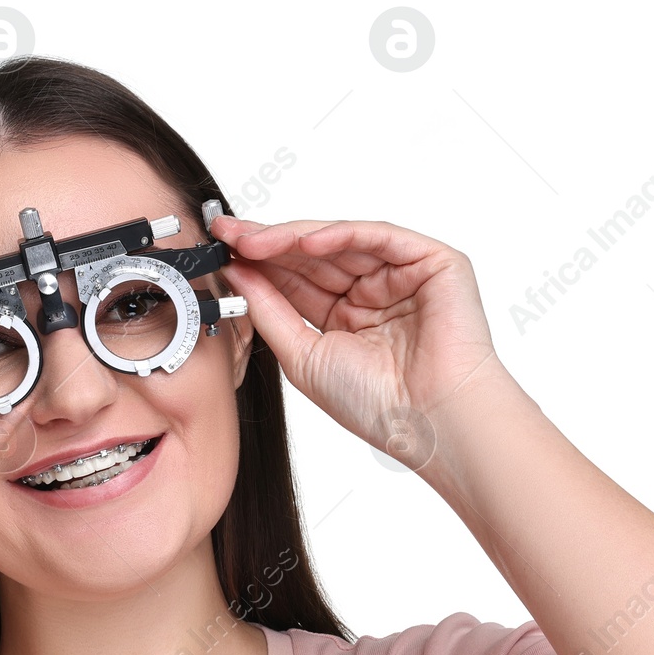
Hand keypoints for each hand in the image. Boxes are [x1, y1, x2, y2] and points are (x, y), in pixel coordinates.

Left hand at [211, 214, 506, 465]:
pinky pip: (378, 237)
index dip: (259, 263)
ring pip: (340, 241)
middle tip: (228, 234)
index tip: (222, 249)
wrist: (428, 420)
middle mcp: (373, 292)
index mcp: (346, 317)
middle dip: (269, 243)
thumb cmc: (377, 403)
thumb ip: (270, 311)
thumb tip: (237, 273)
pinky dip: (341, 235)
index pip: (297, 279)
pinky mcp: (431, 261)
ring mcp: (402, 274)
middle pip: (314, 256)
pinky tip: (304, 241)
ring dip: (294, 238)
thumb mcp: (303, 356)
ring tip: (254, 240)